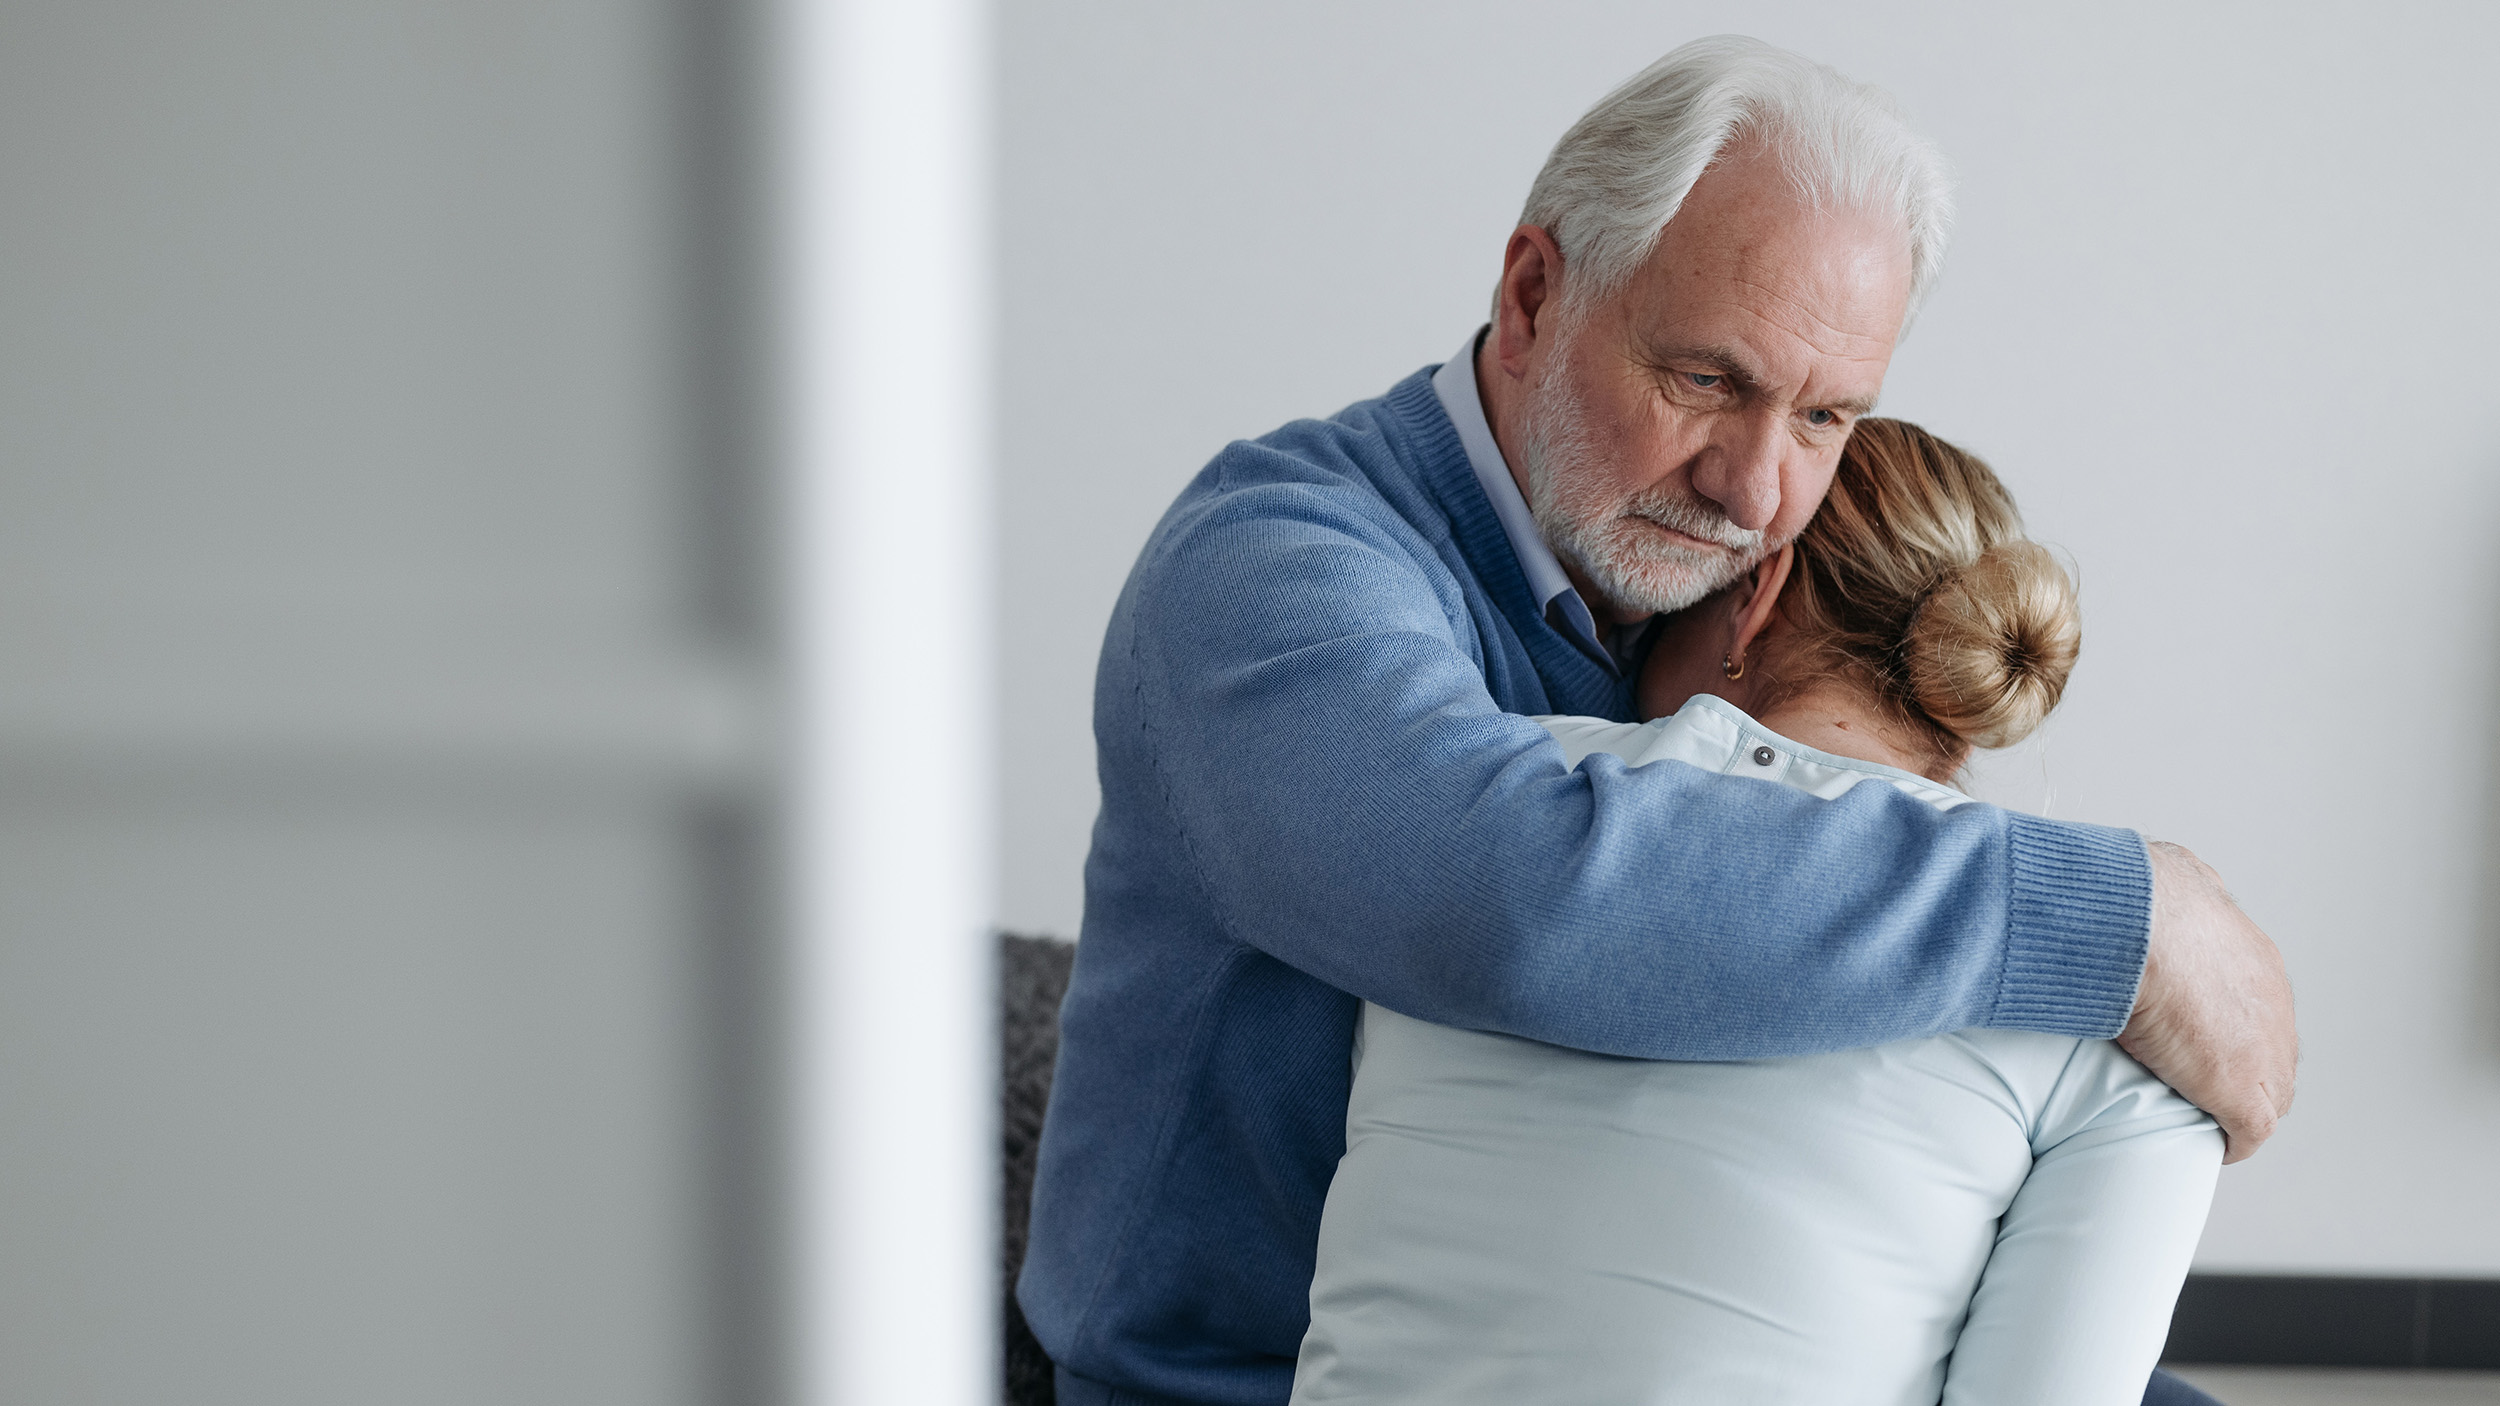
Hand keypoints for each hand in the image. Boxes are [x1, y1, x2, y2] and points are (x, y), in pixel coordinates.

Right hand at [2116, 841, 2297, 1163]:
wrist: (2138, 924)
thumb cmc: (2139, 899)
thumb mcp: (2166, 878)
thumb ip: (2174, 887)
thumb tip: (2159, 873)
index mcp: (2252, 956)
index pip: (2257, 1004)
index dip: (2230, 1026)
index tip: (2198, 1034)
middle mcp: (2271, 1002)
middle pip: (2272, 1049)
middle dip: (2244, 1065)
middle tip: (2201, 1078)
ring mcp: (2263, 1048)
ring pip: (2270, 1090)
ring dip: (2239, 1101)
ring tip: (2204, 1112)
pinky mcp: (2243, 1091)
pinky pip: (2250, 1131)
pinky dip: (2234, 1140)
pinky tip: (2215, 1144)